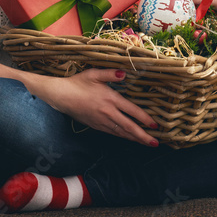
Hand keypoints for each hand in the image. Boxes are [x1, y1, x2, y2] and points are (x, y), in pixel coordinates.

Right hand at [38, 68, 159, 146]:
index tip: (155, 125)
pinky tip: (129, 137)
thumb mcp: (94, 74)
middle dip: (143, 136)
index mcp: (110, 99)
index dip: (145, 119)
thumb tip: (124, 73)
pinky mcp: (96, 125)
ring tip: (146, 143)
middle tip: (155, 143)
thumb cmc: (78, 83)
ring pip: (121, 133)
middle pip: (129, 127)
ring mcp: (101, 121)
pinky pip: (113, 133)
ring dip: (135, 139)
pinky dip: (123, 136)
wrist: (61, 96)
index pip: (132, 111)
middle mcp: (108, 113)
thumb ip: (110, 74)